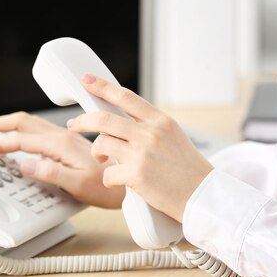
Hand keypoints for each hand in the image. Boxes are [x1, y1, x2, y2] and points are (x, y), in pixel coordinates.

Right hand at [0, 112, 124, 207]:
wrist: (132, 182)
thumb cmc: (109, 189)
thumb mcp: (78, 185)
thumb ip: (51, 173)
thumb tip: (25, 164)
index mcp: (61, 145)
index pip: (21, 140)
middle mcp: (63, 136)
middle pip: (22, 122)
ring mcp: (67, 138)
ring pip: (31, 123)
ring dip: (7, 124)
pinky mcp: (71, 142)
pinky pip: (40, 129)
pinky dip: (22, 128)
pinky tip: (20, 134)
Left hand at [66, 74, 213, 221]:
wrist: (203, 196)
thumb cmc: (188, 171)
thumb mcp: (173, 138)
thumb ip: (149, 128)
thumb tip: (121, 123)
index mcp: (160, 121)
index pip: (126, 97)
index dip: (102, 86)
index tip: (87, 80)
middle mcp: (150, 133)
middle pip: (104, 119)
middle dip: (82, 120)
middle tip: (73, 124)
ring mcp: (142, 153)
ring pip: (102, 143)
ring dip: (96, 152)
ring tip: (102, 159)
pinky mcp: (136, 175)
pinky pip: (107, 173)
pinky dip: (108, 178)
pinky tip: (118, 182)